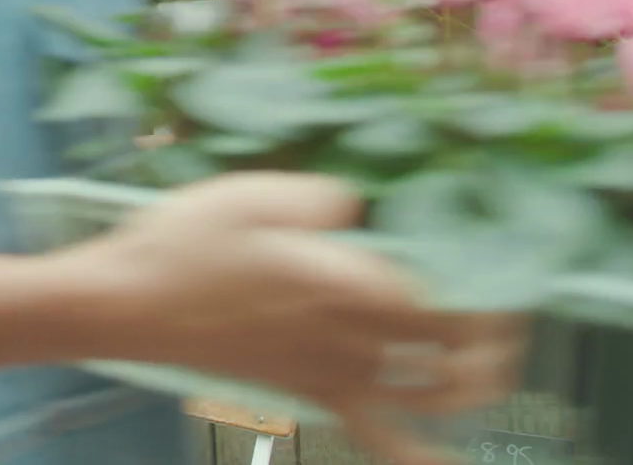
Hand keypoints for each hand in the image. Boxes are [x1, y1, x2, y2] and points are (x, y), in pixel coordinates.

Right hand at [78, 172, 522, 464]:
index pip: (439, 293)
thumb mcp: (245, 195)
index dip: (482, 284)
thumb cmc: (178, 244)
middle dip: (492, 336)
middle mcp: (349, 336)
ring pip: (428, 395)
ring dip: (474, 387)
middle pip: (448, 347)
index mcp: (343, 283)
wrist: (124, 308)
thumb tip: (361, 210)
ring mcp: (329, 371)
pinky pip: (376, 434)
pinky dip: (417, 456)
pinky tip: (443, 464)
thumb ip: (319, 198)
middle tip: (508, 312)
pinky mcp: (306, 389)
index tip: (505, 264)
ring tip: (495, 370)